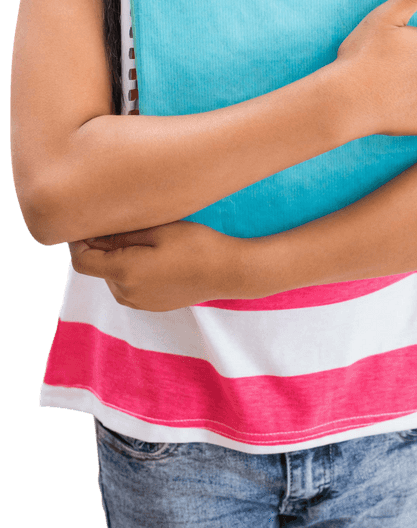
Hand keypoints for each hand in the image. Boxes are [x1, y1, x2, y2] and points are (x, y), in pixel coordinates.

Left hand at [68, 219, 243, 311]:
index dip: (79, 240)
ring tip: (143, 239)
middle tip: (124, 222)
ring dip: (117, 258)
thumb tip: (92, 233)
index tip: (89, 221)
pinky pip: (129, 285)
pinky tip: (154, 256)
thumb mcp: (156, 230)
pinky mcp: (151, 305)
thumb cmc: (195, 245)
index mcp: (123, 273)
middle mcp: (125, 293)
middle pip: (97, 267)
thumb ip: (120, 234)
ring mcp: (138, 303)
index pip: (81, 260)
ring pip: (112, 276)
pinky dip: (131, 269)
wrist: (227, 272)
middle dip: (102, 246)